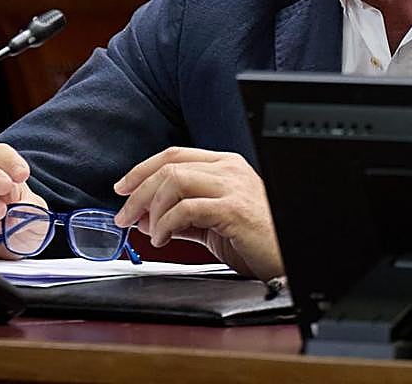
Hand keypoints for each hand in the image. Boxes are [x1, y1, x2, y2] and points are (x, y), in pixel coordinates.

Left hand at [112, 147, 282, 279]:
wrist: (287, 256)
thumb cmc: (258, 240)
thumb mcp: (213, 223)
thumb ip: (182, 217)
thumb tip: (147, 219)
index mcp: (225, 165)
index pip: (174, 155)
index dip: (143, 169)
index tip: (123, 188)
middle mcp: (228, 169)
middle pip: (169, 166)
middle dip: (138, 192)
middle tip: (124, 216)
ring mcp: (232, 186)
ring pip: (174, 181)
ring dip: (151, 208)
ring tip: (149, 231)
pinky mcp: (232, 209)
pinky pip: (185, 209)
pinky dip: (166, 224)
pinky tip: (163, 239)